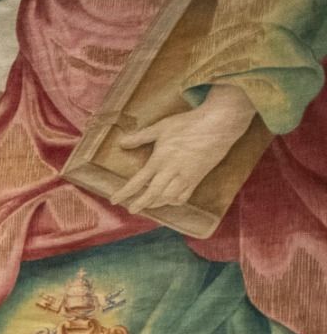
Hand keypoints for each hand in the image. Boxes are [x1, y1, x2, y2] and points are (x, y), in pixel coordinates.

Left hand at [113, 84, 256, 214]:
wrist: (220, 124)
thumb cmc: (189, 123)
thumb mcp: (161, 127)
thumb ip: (140, 137)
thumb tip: (121, 142)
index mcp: (160, 160)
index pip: (138, 181)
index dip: (125, 192)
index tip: (114, 200)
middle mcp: (171, 172)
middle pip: (152, 194)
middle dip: (140, 204)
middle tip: (131, 209)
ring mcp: (186, 177)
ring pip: (168, 198)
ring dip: (156, 203)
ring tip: (148, 205)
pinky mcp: (198, 178)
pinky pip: (184, 196)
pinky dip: (174, 201)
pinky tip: (169, 200)